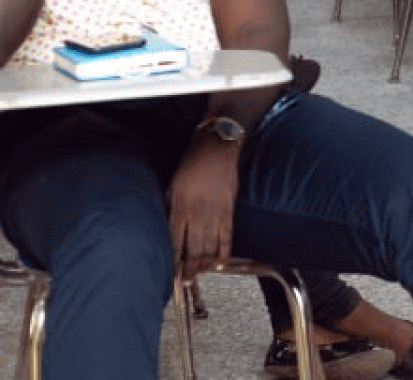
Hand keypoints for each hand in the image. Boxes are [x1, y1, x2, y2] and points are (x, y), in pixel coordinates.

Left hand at [168, 141, 239, 279]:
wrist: (218, 145)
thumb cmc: (193, 161)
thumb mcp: (173, 184)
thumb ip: (171, 207)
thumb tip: (166, 227)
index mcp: (182, 206)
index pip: (175, 242)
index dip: (172, 261)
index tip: (169, 275)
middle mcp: (199, 212)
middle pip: (193, 249)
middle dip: (188, 269)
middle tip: (183, 283)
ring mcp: (216, 212)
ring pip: (210, 246)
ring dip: (203, 264)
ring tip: (198, 276)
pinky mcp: (229, 209)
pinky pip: (227, 235)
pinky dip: (224, 250)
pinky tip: (220, 261)